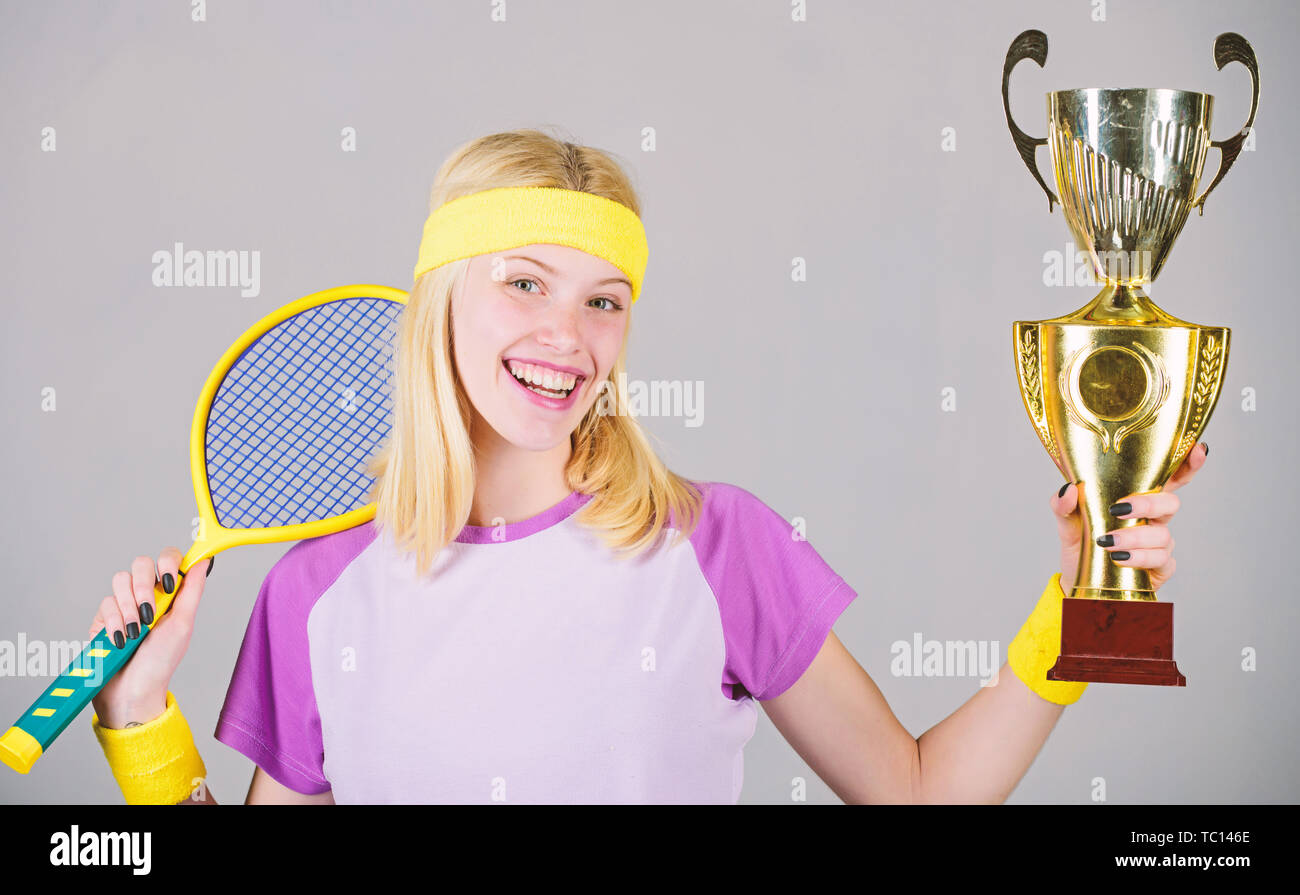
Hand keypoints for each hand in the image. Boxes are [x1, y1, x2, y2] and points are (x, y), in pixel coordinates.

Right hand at [88, 548, 213, 728]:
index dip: (168, 561)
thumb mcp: (183, 624)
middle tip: (149, 614)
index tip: (169, 581)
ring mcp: (124, 604)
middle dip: (145, 587)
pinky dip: (115, 622)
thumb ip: (192, 589)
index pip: (168, 559)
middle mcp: (147, 594)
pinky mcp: (103, 617)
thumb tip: (204, 559)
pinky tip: (121, 639)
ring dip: (130, 607)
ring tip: (136, 632)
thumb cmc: (161, 661)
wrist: (132, 690)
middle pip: (141, 563)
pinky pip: (105, 603)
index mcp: (170, 593)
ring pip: (120, 580)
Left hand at [1050, 442, 1208, 595]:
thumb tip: (1069, 490)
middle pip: (1170, 502)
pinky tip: (1119, 558)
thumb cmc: (1080, 542)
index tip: (1198, 449)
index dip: (1187, 463)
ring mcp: (1159, 543)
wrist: (1078, 578)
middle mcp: (1153, 518)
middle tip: (1118, 509)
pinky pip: (1161, 560)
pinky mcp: (1159, 567)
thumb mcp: (1067, 520)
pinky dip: (1139, 557)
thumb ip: (1063, 503)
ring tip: (1107, 542)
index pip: (1168, 476)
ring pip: (1163, 534)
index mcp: (1137, 497)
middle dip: (1148, 504)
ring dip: (1135, 537)